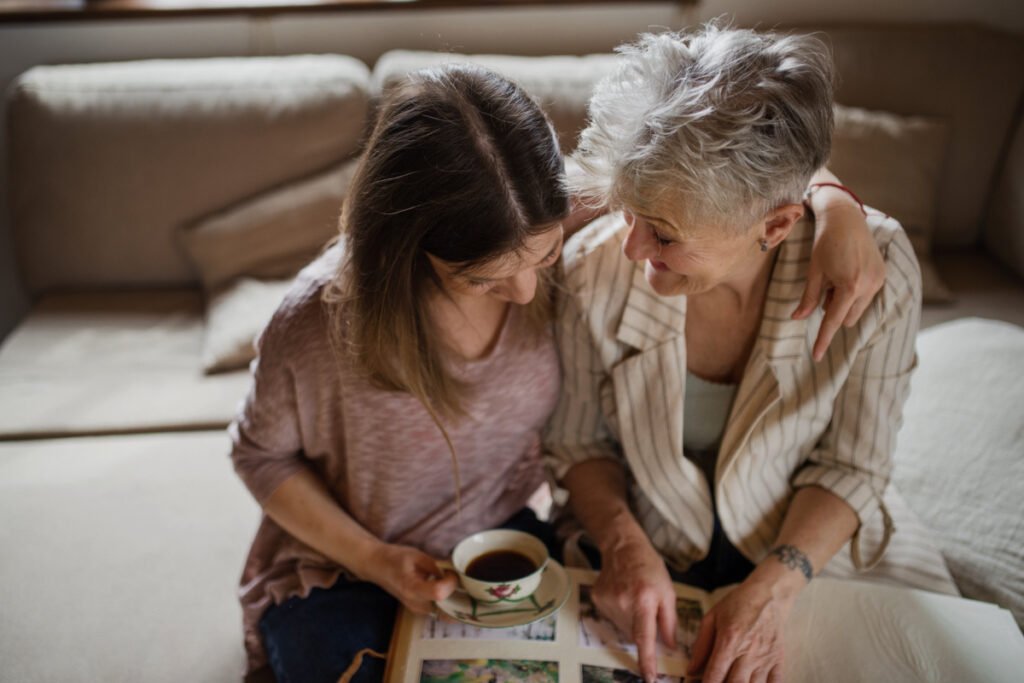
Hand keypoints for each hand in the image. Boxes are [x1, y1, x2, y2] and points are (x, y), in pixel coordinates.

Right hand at [361, 542, 458, 614]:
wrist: (377, 567)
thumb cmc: (394, 559)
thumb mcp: (416, 555)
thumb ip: (436, 565)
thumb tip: (454, 571)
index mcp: (411, 588)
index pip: (439, 593)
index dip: (451, 582)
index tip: (451, 571)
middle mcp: (415, 604)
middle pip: (446, 606)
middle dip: (457, 592)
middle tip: (457, 577)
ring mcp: (418, 609)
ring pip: (446, 610)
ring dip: (454, 597)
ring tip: (453, 580)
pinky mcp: (420, 609)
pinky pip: (440, 609)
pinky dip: (448, 600)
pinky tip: (448, 586)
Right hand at [592, 533, 677, 681]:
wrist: (623, 547)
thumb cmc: (650, 568)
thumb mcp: (668, 592)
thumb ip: (669, 621)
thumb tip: (670, 646)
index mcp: (644, 600)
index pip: (645, 637)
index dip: (647, 660)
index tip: (649, 678)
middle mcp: (623, 602)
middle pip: (634, 634)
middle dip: (643, 630)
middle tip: (647, 609)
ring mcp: (607, 601)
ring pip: (623, 628)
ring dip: (631, 621)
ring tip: (634, 598)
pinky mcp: (597, 600)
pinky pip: (612, 618)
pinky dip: (620, 613)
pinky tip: (623, 595)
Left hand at [686, 571, 798, 682]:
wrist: (768, 595)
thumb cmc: (738, 604)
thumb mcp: (712, 618)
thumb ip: (701, 645)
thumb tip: (691, 669)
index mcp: (728, 640)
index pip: (715, 674)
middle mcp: (747, 652)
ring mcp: (765, 658)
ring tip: (732, 682)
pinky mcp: (778, 660)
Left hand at [794, 200, 884, 360]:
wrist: (846, 218)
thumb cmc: (825, 243)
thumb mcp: (813, 272)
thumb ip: (808, 298)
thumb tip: (797, 318)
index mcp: (850, 286)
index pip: (834, 320)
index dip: (823, 339)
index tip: (817, 356)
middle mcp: (869, 285)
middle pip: (846, 318)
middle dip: (833, 309)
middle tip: (825, 286)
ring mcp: (879, 280)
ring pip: (857, 309)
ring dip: (844, 301)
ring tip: (836, 277)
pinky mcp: (883, 275)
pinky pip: (866, 297)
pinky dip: (854, 293)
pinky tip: (847, 272)